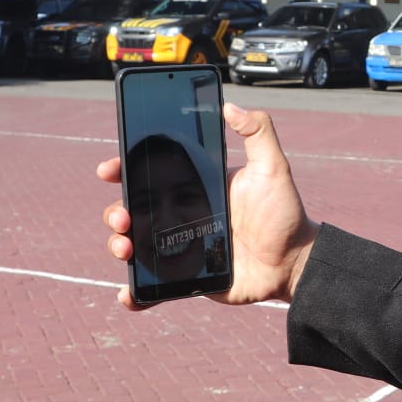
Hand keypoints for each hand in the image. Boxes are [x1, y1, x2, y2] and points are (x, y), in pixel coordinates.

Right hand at [98, 102, 319, 310]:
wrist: (293, 262)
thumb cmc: (283, 213)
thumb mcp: (273, 168)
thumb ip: (259, 133)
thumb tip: (230, 106)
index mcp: (195, 188)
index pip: (150, 175)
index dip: (123, 170)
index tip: (108, 170)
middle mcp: (182, 216)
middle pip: (133, 210)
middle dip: (115, 212)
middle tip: (122, 217)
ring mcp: (181, 247)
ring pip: (135, 246)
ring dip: (119, 246)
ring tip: (126, 248)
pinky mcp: (187, 278)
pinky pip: (154, 288)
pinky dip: (135, 295)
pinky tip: (129, 295)